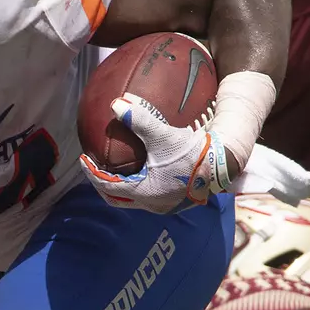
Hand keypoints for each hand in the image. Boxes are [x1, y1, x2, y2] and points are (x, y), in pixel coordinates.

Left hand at [81, 96, 227, 213]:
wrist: (225, 165)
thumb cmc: (193, 151)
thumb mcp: (163, 135)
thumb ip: (139, 119)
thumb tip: (115, 103)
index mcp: (143, 191)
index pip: (107, 186)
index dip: (92, 173)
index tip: (85, 159)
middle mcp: (152, 204)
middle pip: (117, 199)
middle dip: (103, 185)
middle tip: (96, 168)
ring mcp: (165, 206)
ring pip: (133, 200)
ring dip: (122, 186)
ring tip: (117, 170)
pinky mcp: (177, 202)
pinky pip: (149, 196)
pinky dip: (139, 185)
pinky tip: (144, 169)